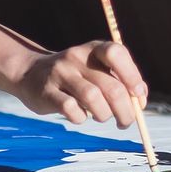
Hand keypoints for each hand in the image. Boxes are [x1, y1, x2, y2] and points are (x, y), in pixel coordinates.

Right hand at [12, 40, 147, 128]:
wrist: (30, 74)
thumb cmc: (75, 77)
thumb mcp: (97, 70)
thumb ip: (121, 81)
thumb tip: (141, 101)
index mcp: (93, 49)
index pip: (116, 53)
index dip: (132, 76)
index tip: (138, 95)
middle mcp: (76, 56)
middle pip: (111, 87)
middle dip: (125, 111)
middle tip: (125, 122)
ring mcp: (60, 73)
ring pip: (93, 99)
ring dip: (104, 116)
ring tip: (101, 117)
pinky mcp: (46, 91)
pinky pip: (71, 110)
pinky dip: (81, 118)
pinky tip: (79, 116)